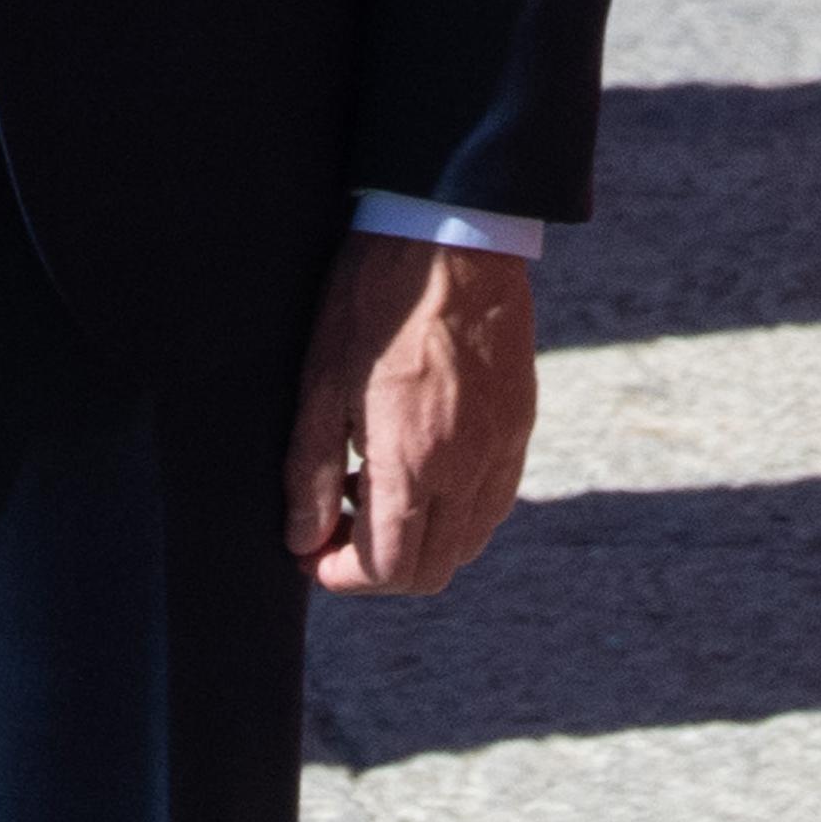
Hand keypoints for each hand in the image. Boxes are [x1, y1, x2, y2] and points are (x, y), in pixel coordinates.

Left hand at [283, 232, 537, 594]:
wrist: (448, 244)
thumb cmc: (372, 307)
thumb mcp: (319, 387)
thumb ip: (309, 474)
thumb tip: (301, 542)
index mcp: (416, 463)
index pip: (387, 568)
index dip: (340, 577)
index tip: (308, 556)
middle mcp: (471, 470)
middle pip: (431, 570)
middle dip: (375, 569)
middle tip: (329, 531)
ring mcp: (504, 452)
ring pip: (466, 542)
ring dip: (415, 541)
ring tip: (364, 491)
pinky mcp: (520, 430)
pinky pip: (491, 504)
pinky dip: (450, 512)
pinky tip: (409, 466)